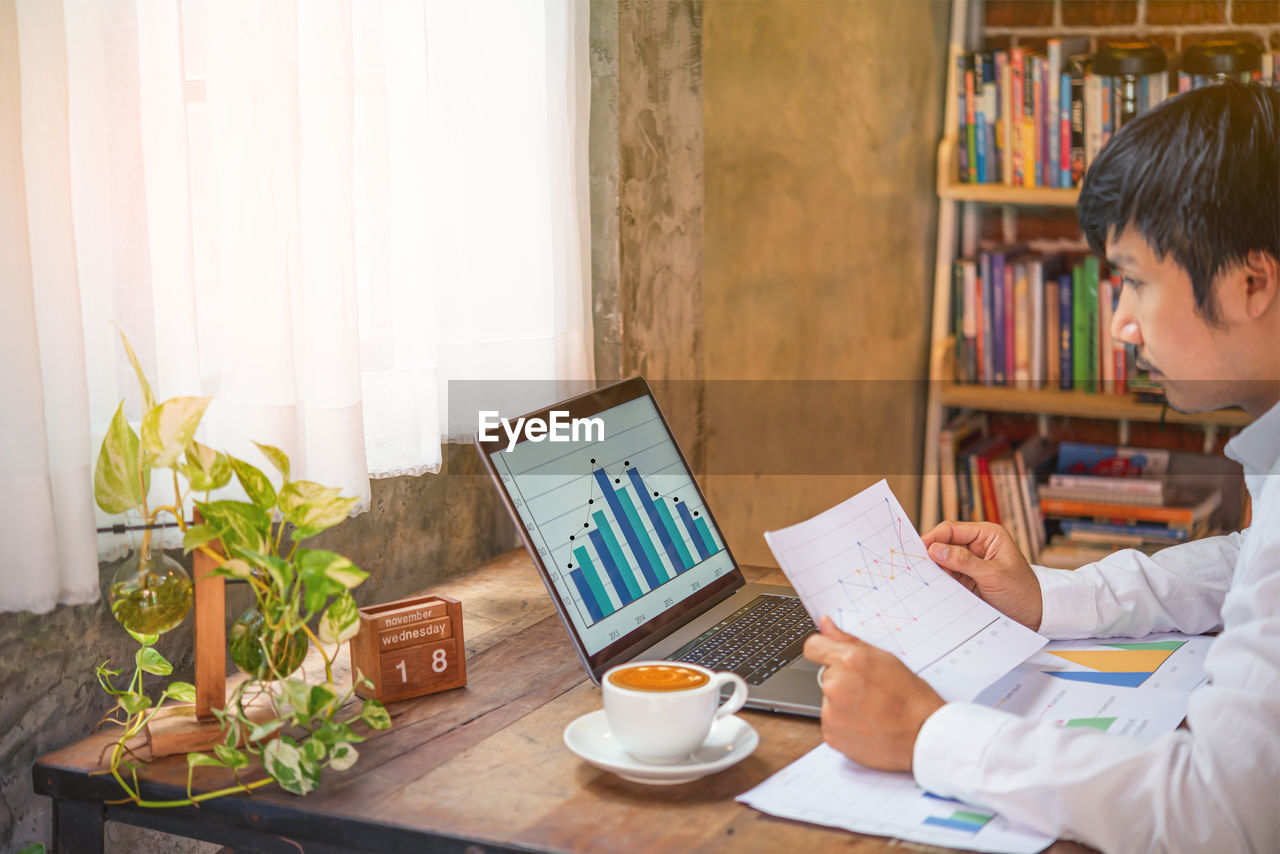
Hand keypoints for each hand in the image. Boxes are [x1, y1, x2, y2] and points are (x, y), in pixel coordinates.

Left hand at [802, 616, 944, 771]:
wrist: (924, 735)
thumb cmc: (910, 697)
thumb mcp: (885, 659)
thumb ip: (847, 640)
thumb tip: (825, 624)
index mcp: (849, 661)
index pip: (813, 647)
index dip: (824, 650)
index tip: (832, 657)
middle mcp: (836, 686)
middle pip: (825, 676)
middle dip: (842, 680)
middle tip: (868, 690)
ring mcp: (832, 713)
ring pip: (828, 701)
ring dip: (843, 704)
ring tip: (871, 710)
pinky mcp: (831, 735)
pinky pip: (831, 723)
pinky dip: (844, 725)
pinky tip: (866, 724)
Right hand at [922, 521, 1043, 630]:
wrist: (1034, 616)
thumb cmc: (1023, 591)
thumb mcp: (993, 575)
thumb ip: (963, 561)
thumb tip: (935, 549)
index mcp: (987, 535)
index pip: (952, 530)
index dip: (934, 538)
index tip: (918, 549)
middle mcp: (976, 545)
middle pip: (944, 544)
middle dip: (931, 554)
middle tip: (915, 564)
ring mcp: (970, 563)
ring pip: (942, 561)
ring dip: (934, 569)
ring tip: (922, 577)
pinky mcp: (966, 579)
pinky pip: (947, 576)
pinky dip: (939, 580)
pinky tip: (931, 585)